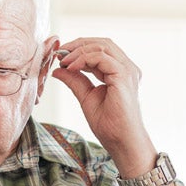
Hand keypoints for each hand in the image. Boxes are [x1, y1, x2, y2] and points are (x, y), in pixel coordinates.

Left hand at [51, 38, 152, 171]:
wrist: (122, 142)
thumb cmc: (110, 125)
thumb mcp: (86, 97)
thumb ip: (75, 81)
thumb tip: (58, 69)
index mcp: (120, 72)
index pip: (101, 49)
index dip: (79, 49)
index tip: (60, 56)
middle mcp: (127, 68)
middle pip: (102, 43)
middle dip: (78, 45)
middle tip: (59, 53)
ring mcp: (127, 71)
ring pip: (102, 46)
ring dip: (79, 50)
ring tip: (63, 61)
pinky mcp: (124, 77)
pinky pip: (102, 57)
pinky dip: (83, 59)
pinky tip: (71, 68)